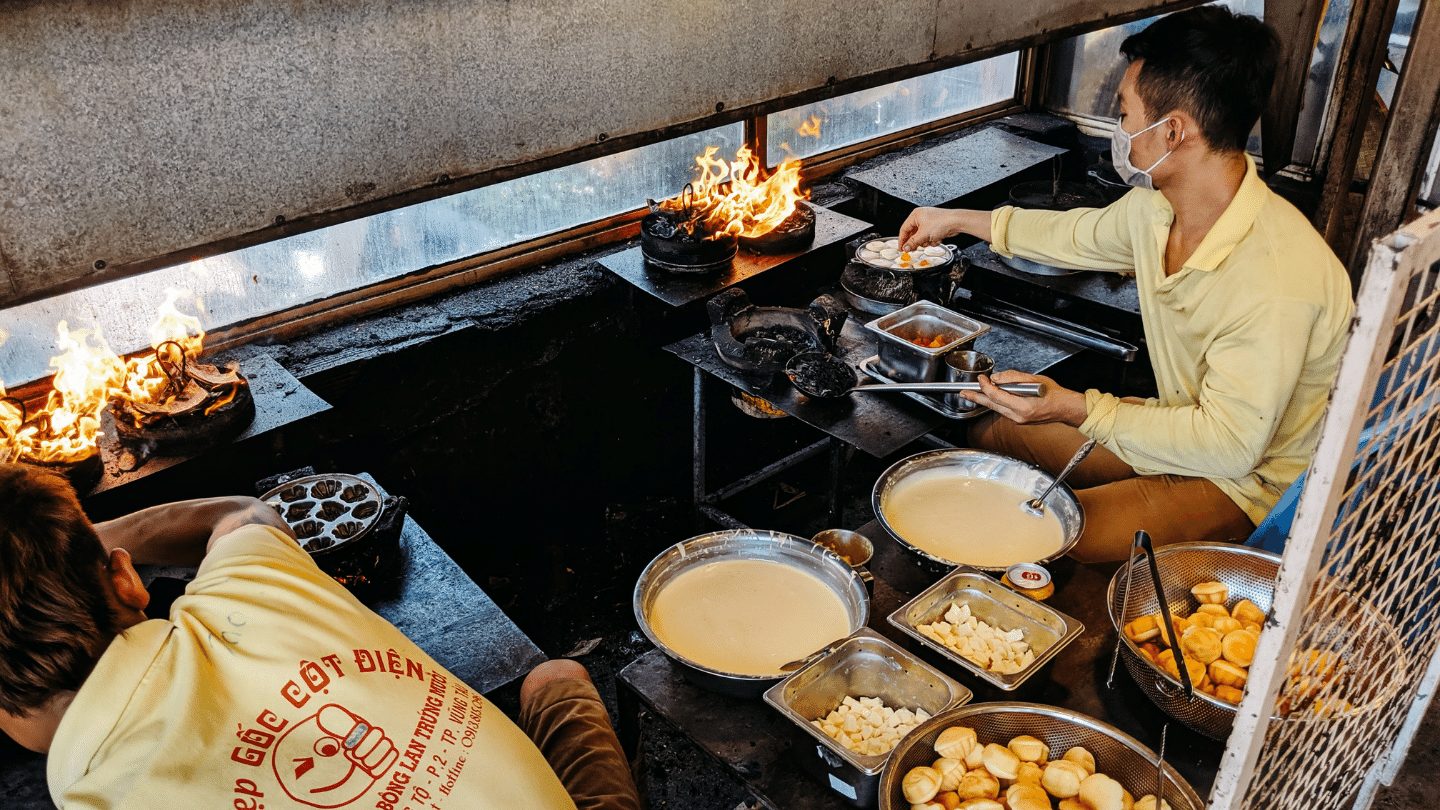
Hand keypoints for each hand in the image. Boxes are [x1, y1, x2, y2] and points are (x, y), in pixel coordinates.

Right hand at [898, 207, 959, 250]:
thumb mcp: (923, 235)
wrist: (956, 222)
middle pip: (913, 234)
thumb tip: (906, 247)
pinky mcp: (935, 227)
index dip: (902, 240)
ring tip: (930, 240)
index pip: (904, 229)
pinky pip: (929, 236)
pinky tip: (936, 239)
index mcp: (916, 215)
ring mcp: (929, 222)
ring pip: (921, 237)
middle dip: (916, 242)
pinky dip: (932, 240)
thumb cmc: (942, 222)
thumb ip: (913, 242)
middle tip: (914, 248)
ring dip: (925, 241)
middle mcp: (921, 217)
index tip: (901, 249)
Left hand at [960, 370, 1086, 426]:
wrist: (1064, 408)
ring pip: (995, 408)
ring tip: (971, 394)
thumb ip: (1013, 378)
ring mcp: (1018, 420)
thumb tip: (997, 377)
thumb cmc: (1054, 394)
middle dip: (976, 397)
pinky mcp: (1018, 419)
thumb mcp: (1034, 379)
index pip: (996, 395)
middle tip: (963, 392)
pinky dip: (995, 402)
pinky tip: (989, 397)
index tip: (982, 378)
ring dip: (984, 400)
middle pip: (991, 405)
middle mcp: (1018, 416)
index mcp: (1023, 406)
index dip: (985, 386)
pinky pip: (1002, 409)